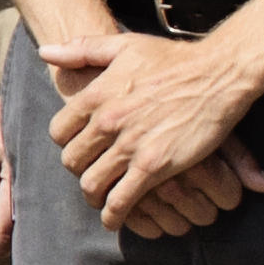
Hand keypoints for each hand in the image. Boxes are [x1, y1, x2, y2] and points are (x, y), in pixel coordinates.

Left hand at [39, 30, 263, 236]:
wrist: (218, 75)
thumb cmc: (173, 59)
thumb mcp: (123, 45)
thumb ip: (82, 50)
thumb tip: (45, 53)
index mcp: (96, 94)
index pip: (59, 132)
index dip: (67, 143)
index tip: (80, 147)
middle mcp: (107, 121)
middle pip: (72, 161)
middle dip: (79, 171)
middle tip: (91, 174)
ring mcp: (130, 145)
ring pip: (92, 184)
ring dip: (93, 197)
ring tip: (100, 200)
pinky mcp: (154, 166)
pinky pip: (121, 200)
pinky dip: (113, 215)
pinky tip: (115, 219)